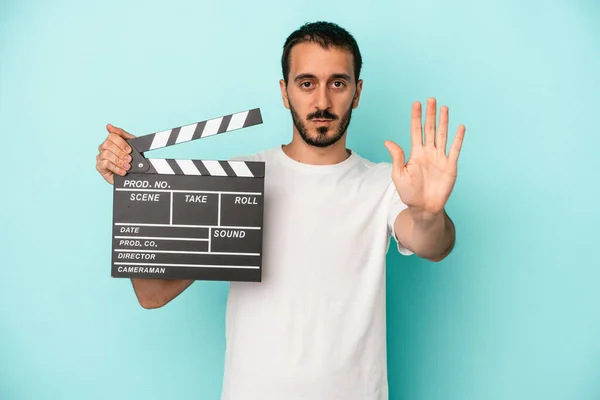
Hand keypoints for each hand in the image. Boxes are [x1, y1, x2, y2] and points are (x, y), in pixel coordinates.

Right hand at [96, 124, 135, 183]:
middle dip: (120, 152)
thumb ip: (122, 134)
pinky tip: (122, 171)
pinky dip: (116, 168)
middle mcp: (103, 147)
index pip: (112, 136)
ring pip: (106, 154)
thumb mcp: (131, 144)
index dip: (121, 143)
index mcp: (110, 141)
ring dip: (119, 161)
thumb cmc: (130, 159)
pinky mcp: (99, 167)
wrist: (132, 174)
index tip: (129, 150)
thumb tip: (109, 126)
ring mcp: (100, 157)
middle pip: (108, 144)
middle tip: (129, 159)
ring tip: (127, 166)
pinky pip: (105, 164)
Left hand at [384, 98, 464, 220]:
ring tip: (444, 108)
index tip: (416, 104)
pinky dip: (458, 138)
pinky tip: (460, 127)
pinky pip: (455, 149)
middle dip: (430, 115)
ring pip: (442, 135)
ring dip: (443, 122)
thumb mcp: (399, 175)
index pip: (416, 131)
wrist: (424, 207)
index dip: (416, 117)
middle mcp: (428, 153)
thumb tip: (388, 141)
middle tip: (431, 100)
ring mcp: (440, 158)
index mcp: (416, 153)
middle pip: (430, 129)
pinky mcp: (450, 166)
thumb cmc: (409, 193)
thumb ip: (397, 157)